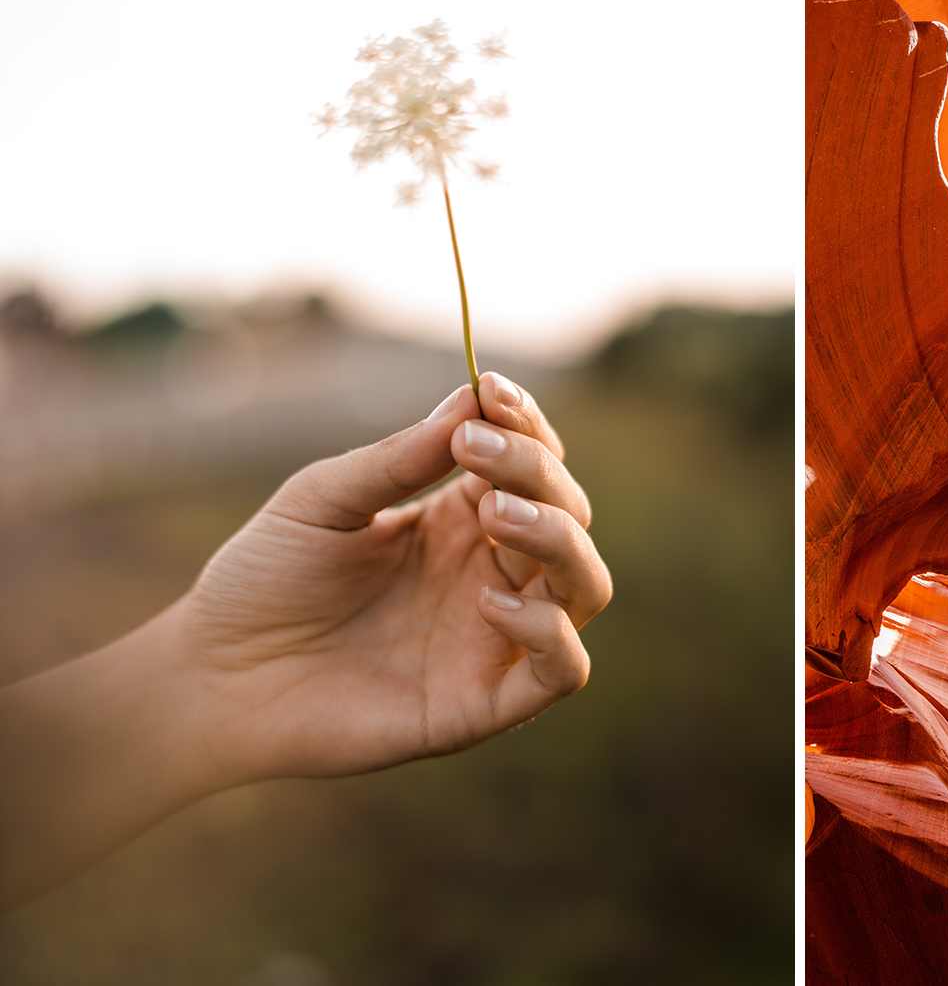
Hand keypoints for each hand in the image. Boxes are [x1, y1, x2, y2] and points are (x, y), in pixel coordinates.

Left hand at [173, 370, 611, 785]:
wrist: (213, 677)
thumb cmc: (263, 581)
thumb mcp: (323, 499)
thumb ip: (399, 458)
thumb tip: (473, 399)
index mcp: (461, 522)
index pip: (534, 465)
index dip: (526, 424)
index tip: (488, 389)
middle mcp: (492, 575)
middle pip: (570, 514)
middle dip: (537, 472)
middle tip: (473, 451)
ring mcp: (494, 639)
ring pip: (585, 586)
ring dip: (560, 539)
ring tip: (495, 511)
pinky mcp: (484, 705)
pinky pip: (562, 671)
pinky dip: (549, 632)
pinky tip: (490, 602)